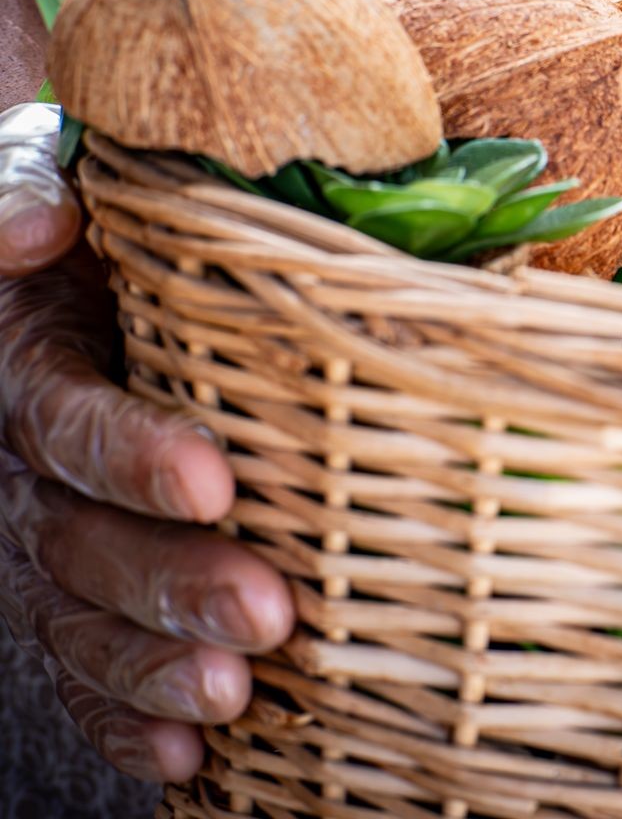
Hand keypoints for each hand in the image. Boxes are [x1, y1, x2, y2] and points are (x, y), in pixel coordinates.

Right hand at [0, 104, 293, 781]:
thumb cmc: (113, 225)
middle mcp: (27, 467)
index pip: (68, 422)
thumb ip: (24, 197)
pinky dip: (130, 716)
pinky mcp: (82, 588)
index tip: (217, 481)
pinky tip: (187, 761)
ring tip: (237, 699)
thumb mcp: (63, 189)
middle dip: (171, 583)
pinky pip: (87, 668)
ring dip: (157, 666)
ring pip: (83, 618)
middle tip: (269, 614)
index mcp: (29, 367)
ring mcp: (51, 537)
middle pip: (80, 542)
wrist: (99, 255)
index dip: (132, 456)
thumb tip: (38, 227)